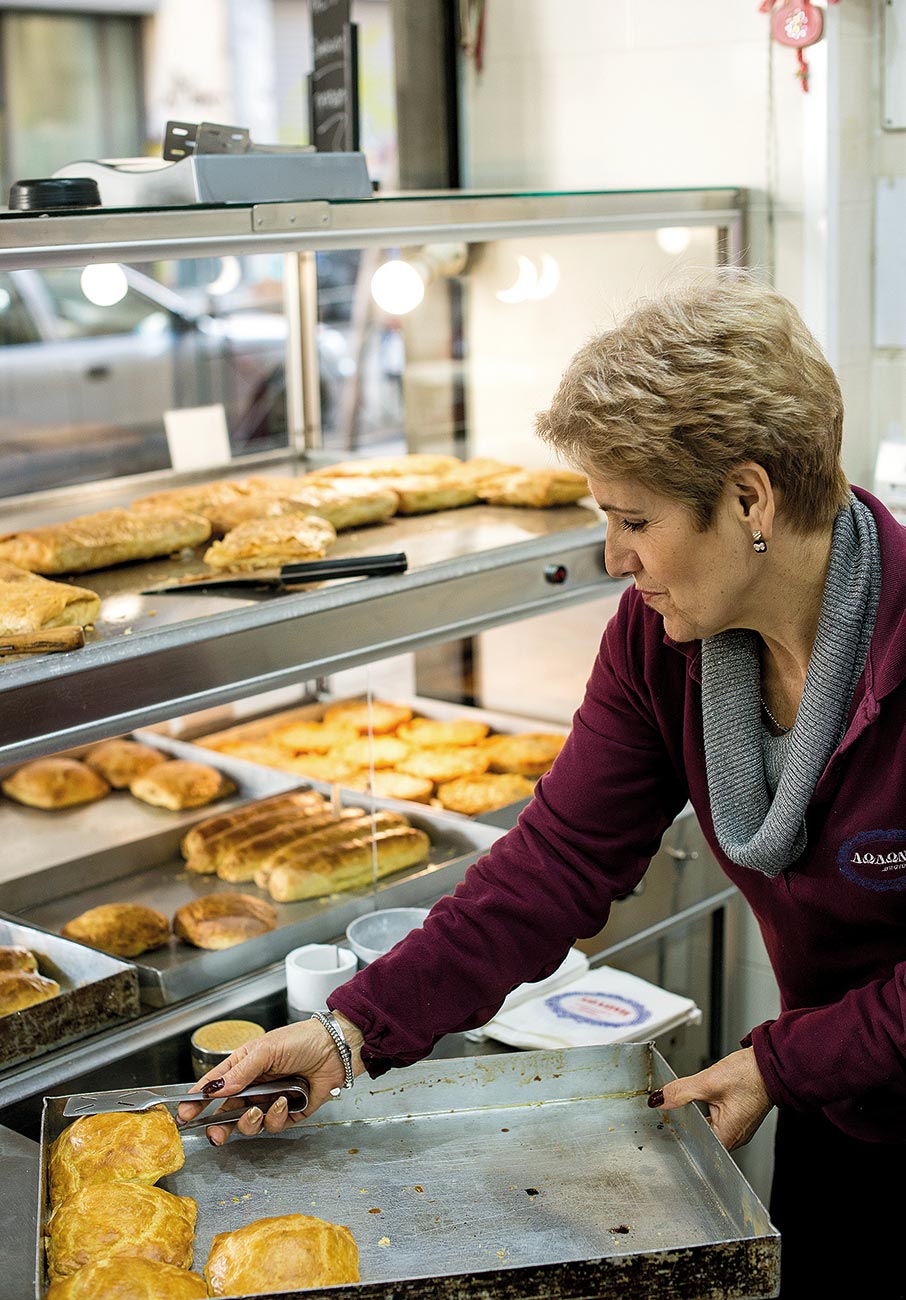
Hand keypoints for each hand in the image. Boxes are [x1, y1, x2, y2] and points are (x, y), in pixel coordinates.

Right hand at [177, 1013, 364, 1145]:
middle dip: (218, 1126)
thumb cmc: (301, 1040)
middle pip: (227, 1113)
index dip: (198, 1100)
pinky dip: (276, 1116)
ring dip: (250, 1121)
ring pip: (249, 1123)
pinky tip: (285, 1100)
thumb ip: (241, 1071)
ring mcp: (270, 1101)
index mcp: (243, 1066)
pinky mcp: (289, 1114)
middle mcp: (254, 1086)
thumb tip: (217, 1089)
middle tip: (214, 1135)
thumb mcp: (267, 1049)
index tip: (184, 1113)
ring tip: (258, 1109)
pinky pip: (274, 1125)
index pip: (215, 1086)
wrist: (336, 1048)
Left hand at [647, 1047, 772, 1150]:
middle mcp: (734, 1137)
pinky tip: (698, 1102)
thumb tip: (659, 1100)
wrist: (770, 1063)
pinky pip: (717, 1120)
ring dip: (694, 1118)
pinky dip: (705, 1112)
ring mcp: (738, 1128)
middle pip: (701, 1139)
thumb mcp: (708, 1082)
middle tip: (667, 1115)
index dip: (678, 1137)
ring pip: (708, 1128)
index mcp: (727, 1137)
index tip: (663, 1128)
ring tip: (680, 1108)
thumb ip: (680, 1092)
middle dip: (684, 1126)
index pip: (695, 1148)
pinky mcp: (739, 1116)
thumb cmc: (749, 1076)